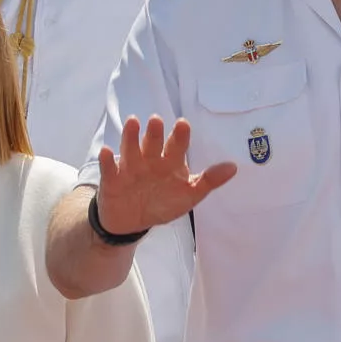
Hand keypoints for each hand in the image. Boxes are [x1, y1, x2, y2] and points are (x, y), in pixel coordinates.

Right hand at [92, 115, 235, 236]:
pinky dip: (107, 160)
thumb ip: (208, 181)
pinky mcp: (112, 178)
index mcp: (169, 162)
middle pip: (152, 143)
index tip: (183, 124)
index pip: (176, 146)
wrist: (132, 222)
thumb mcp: (188, 195)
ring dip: (130, 136)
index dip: (179, 135)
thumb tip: (233, 167)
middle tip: (156, 120)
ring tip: (133, 122)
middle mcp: (150, 160)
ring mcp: (130, 167)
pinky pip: (109, 168)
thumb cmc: (162, 203)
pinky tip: (107, 151)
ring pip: (130, 148)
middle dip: (154, 132)